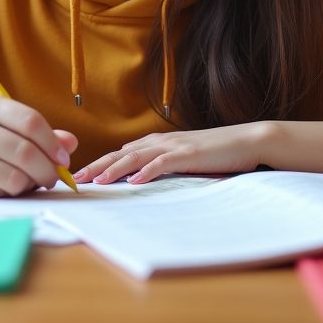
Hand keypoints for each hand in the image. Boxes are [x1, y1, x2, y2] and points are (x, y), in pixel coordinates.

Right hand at [0, 92, 76, 196]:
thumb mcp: (5, 122)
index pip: (30, 122)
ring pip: (13, 176)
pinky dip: (13, 192)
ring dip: (32, 183)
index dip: (53, 143)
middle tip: (54, 178)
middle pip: (24, 151)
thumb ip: (40, 131)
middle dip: (48, 169)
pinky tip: (11, 186)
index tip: (63, 159)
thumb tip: (69, 144)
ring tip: (32, 180)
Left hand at [73, 123, 269, 185]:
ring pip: (136, 156)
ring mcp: (175, 146)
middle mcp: (161, 141)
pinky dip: (147, 171)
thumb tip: (141, 179)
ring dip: (114, 169)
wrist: (247, 140)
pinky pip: (163, 163)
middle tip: (75, 179)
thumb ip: (163, 165)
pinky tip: (134, 182)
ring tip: (97, 181)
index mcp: (158, 142)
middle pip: (121, 153)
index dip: (99, 163)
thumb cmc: (216, 153)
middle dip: (97, 166)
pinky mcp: (189, 154)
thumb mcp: (184, 159)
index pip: (121, 153)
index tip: (80, 176)